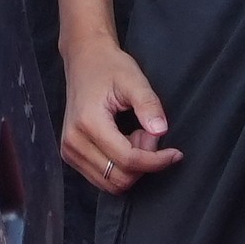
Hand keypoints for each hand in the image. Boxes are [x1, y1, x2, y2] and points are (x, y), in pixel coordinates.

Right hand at [59, 35, 180, 189]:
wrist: (84, 60)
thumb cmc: (109, 67)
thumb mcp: (134, 79)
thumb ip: (148, 105)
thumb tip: (160, 132)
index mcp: (88, 122)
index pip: (128, 160)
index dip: (156, 161)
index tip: (175, 153)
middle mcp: (74, 142)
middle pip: (119, 178)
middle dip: (143, 163)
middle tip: (148, 134)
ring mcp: (69, 151)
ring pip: (111, 183)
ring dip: (131, 167)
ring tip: (135, 136)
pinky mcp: (71, 155)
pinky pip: (102, 178)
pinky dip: (119, 167)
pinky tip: (124, 142)